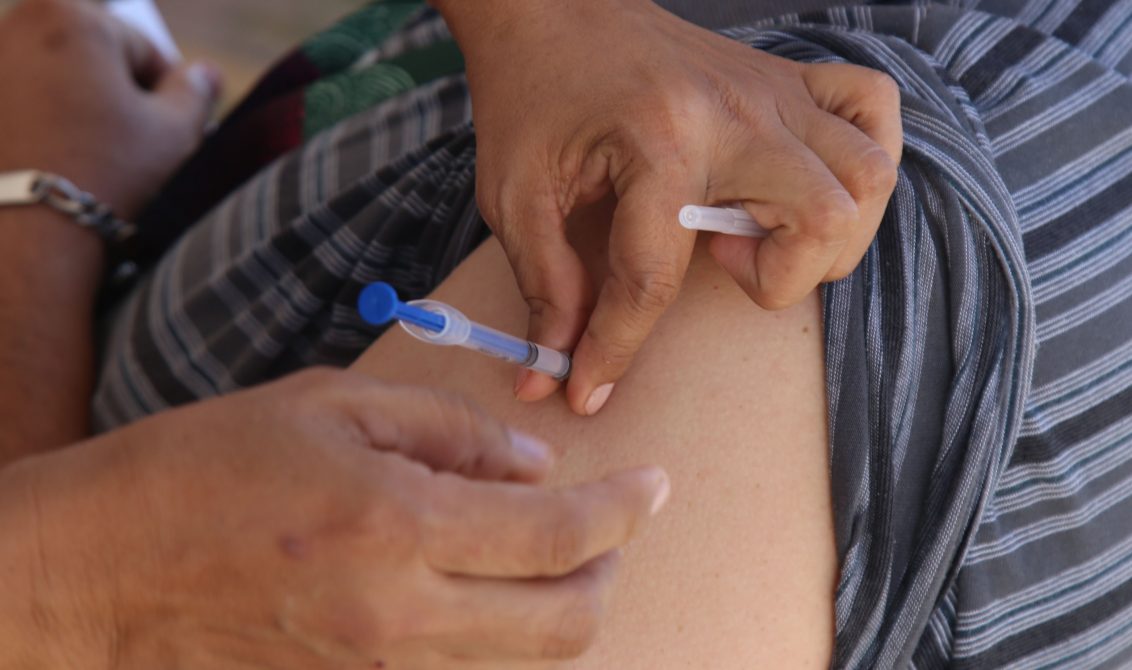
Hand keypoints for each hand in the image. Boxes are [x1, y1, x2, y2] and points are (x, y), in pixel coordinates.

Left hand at [0, 0, 219, 218]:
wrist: (32, 230)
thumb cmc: (109, 173)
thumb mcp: (175, 132)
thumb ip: (196, 91)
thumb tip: (206, 71)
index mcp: (73, 17)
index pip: (143, 48)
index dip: (163, 93)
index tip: (163, 132)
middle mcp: (19, 24)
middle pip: (95, 55)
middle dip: (115, 93)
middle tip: (125, 145)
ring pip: (56, 76)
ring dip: (77, 106)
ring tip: (88, 154)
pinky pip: (23, 100)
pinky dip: (41, 121)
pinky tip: (54, 157)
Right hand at [0, 369, 668, 667]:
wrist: (101, 571)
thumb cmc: (204, 466)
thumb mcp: (328, 406)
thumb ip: (446, 431)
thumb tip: (532, 464)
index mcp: (394, 524)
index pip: (555, 534)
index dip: (623, 510)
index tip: (655, 486)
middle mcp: (397, 616)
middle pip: (563, 626)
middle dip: (609, 574)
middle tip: (614, 527)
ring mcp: (375, 669)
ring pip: (519, 661)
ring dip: (560, 609)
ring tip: (552, 553)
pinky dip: (497, 634)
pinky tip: (482, 587)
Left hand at [437, 0, 900, 414]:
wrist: (553, 8)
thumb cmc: (530, 94)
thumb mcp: (515, 195)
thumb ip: (544, 287)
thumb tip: (552, 375)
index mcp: (658, 143)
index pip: (657, 279)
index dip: (618, 348)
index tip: (591, 388)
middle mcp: (734, 114)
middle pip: (821, 219)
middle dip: (780, 277)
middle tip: (722, 261)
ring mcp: (771, 90)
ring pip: (867, 176)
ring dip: (829, 233)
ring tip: (761, 228)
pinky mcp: (786, 77)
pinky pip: (874, 107)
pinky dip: (864, 157)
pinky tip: (808, 181)